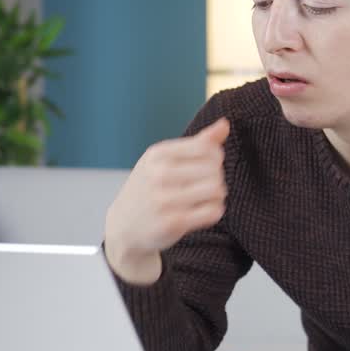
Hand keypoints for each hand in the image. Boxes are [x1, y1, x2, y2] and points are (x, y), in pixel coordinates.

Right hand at [103, 117, 229, 284]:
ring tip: (207, 197)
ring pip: (217, 190)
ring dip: (218, 195)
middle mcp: (159, 175)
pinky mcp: (173, 223)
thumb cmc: (149, 188)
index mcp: (158, 154)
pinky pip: (213, 212)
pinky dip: (214, 211)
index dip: (216, 156)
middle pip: (214, 169)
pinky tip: (203, 211)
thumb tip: (225, 124)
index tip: (208, 165)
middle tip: (206, 184)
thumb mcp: (164, 160)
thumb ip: (198, 143)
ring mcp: (165, 200)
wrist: (124, 225)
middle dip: (217, 176)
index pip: (206, 147)